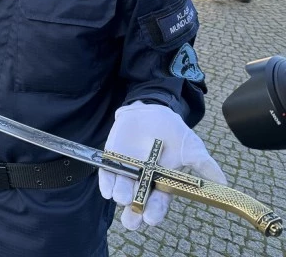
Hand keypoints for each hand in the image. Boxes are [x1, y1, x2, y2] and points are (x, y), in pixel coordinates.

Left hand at [99, 101, 225, 230]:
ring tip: (123, 197)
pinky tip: (108, 189)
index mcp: (162, 183)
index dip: (155, 212)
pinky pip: (106, 175)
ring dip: (121, 196)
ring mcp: (126, 172)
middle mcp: (143, 182)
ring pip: (121, 191)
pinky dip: (106, 183)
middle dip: (134, 214)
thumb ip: (205, 165)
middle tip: (133, 220)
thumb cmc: (173, 132)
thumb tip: (224, 183)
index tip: (152, 218)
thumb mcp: (191, 147)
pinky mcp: (111, 160)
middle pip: (136, 204)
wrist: (151, 110)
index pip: (158, 203)